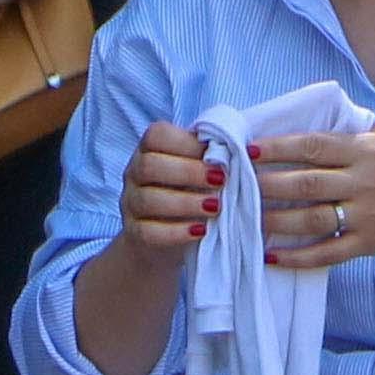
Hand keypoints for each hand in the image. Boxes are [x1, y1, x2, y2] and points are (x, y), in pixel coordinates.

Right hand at [117, 117, 219, 254]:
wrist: (168, 238)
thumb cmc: (192, 192)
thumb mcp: (200, 170)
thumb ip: (212, 157)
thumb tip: (245, 151)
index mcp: (150, 149)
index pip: (157, 136)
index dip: (187, 144)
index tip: (218, 155)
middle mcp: (134, 172)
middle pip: (149, 166)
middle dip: (188, 172)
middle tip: (221, 181)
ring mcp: (130, 203)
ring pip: (147, 200)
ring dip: (186, 203)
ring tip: (216, 208)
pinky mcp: (133, 233)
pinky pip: (147, 232)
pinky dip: (176, 232)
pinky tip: (200, 231)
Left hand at [247, 126, 374, 269]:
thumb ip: (350, 127)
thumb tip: (304, 114)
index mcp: (365, 151)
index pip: (314, 146)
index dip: (279, 148)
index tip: (248, 149)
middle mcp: (363, 183)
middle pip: (307, 184)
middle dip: (267, 184)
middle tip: (233, 185)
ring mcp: (365, 216)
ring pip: (312, 219)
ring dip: (275, 220)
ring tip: (244, 218)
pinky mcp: (367, 245)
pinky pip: (328, 253)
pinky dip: (298, 257)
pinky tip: (271, 255)